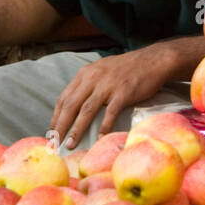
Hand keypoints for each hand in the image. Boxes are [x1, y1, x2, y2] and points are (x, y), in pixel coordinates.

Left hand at [49, 50, 165, 150]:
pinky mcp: (123, 92)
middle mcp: (93, 78)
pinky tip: (98, 138)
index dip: (56, 116)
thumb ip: (87, 84)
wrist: (152, 60)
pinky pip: (110, 112)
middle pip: (71, 105)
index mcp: (85, 73)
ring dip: (77, 129)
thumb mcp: (101, 70)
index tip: (52, 132)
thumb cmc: (126, 69)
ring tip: (70, 144)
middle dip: (61, 126)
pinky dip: (103, 126)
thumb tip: (75, 106)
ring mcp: (108, 85)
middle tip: (54, 142)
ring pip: (86, 110)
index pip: (64, 97)